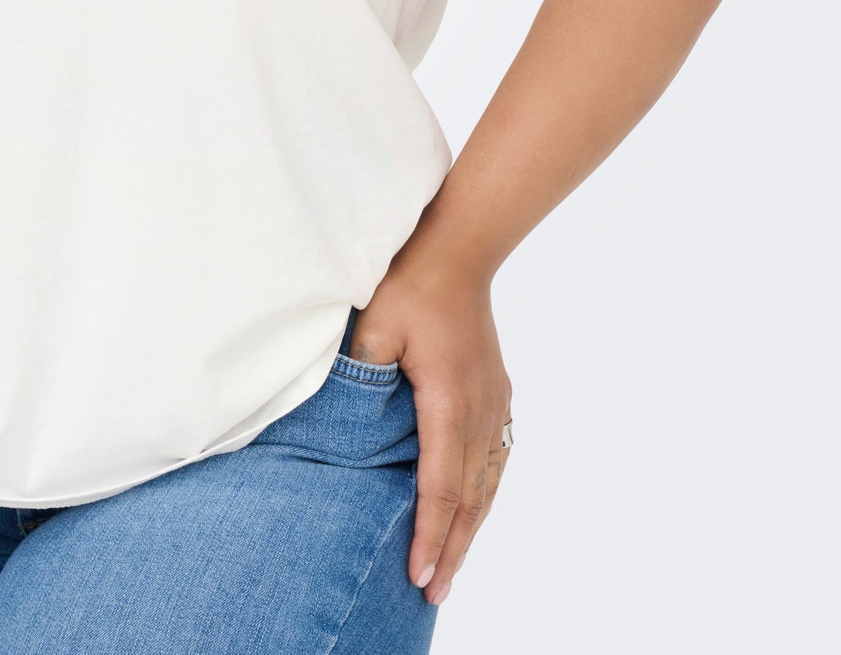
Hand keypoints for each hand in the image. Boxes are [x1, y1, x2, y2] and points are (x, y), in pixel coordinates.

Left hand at [349, 259, 512, 607]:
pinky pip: (497, 457)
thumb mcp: (374, 325)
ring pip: (488, 482)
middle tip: (435, 593)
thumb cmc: (411, 282)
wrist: (460, 248)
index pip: (440, 488)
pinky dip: (485, 493)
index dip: (430, 537)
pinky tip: (476, 508)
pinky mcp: (498, 391)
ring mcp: (495, 401)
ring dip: (472, 527)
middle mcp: (481, 410)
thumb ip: (359, 373)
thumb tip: (344, 415)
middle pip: (469, 498)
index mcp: (448, 402)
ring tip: (454, 566)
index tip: (419, 576)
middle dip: (453, 549)